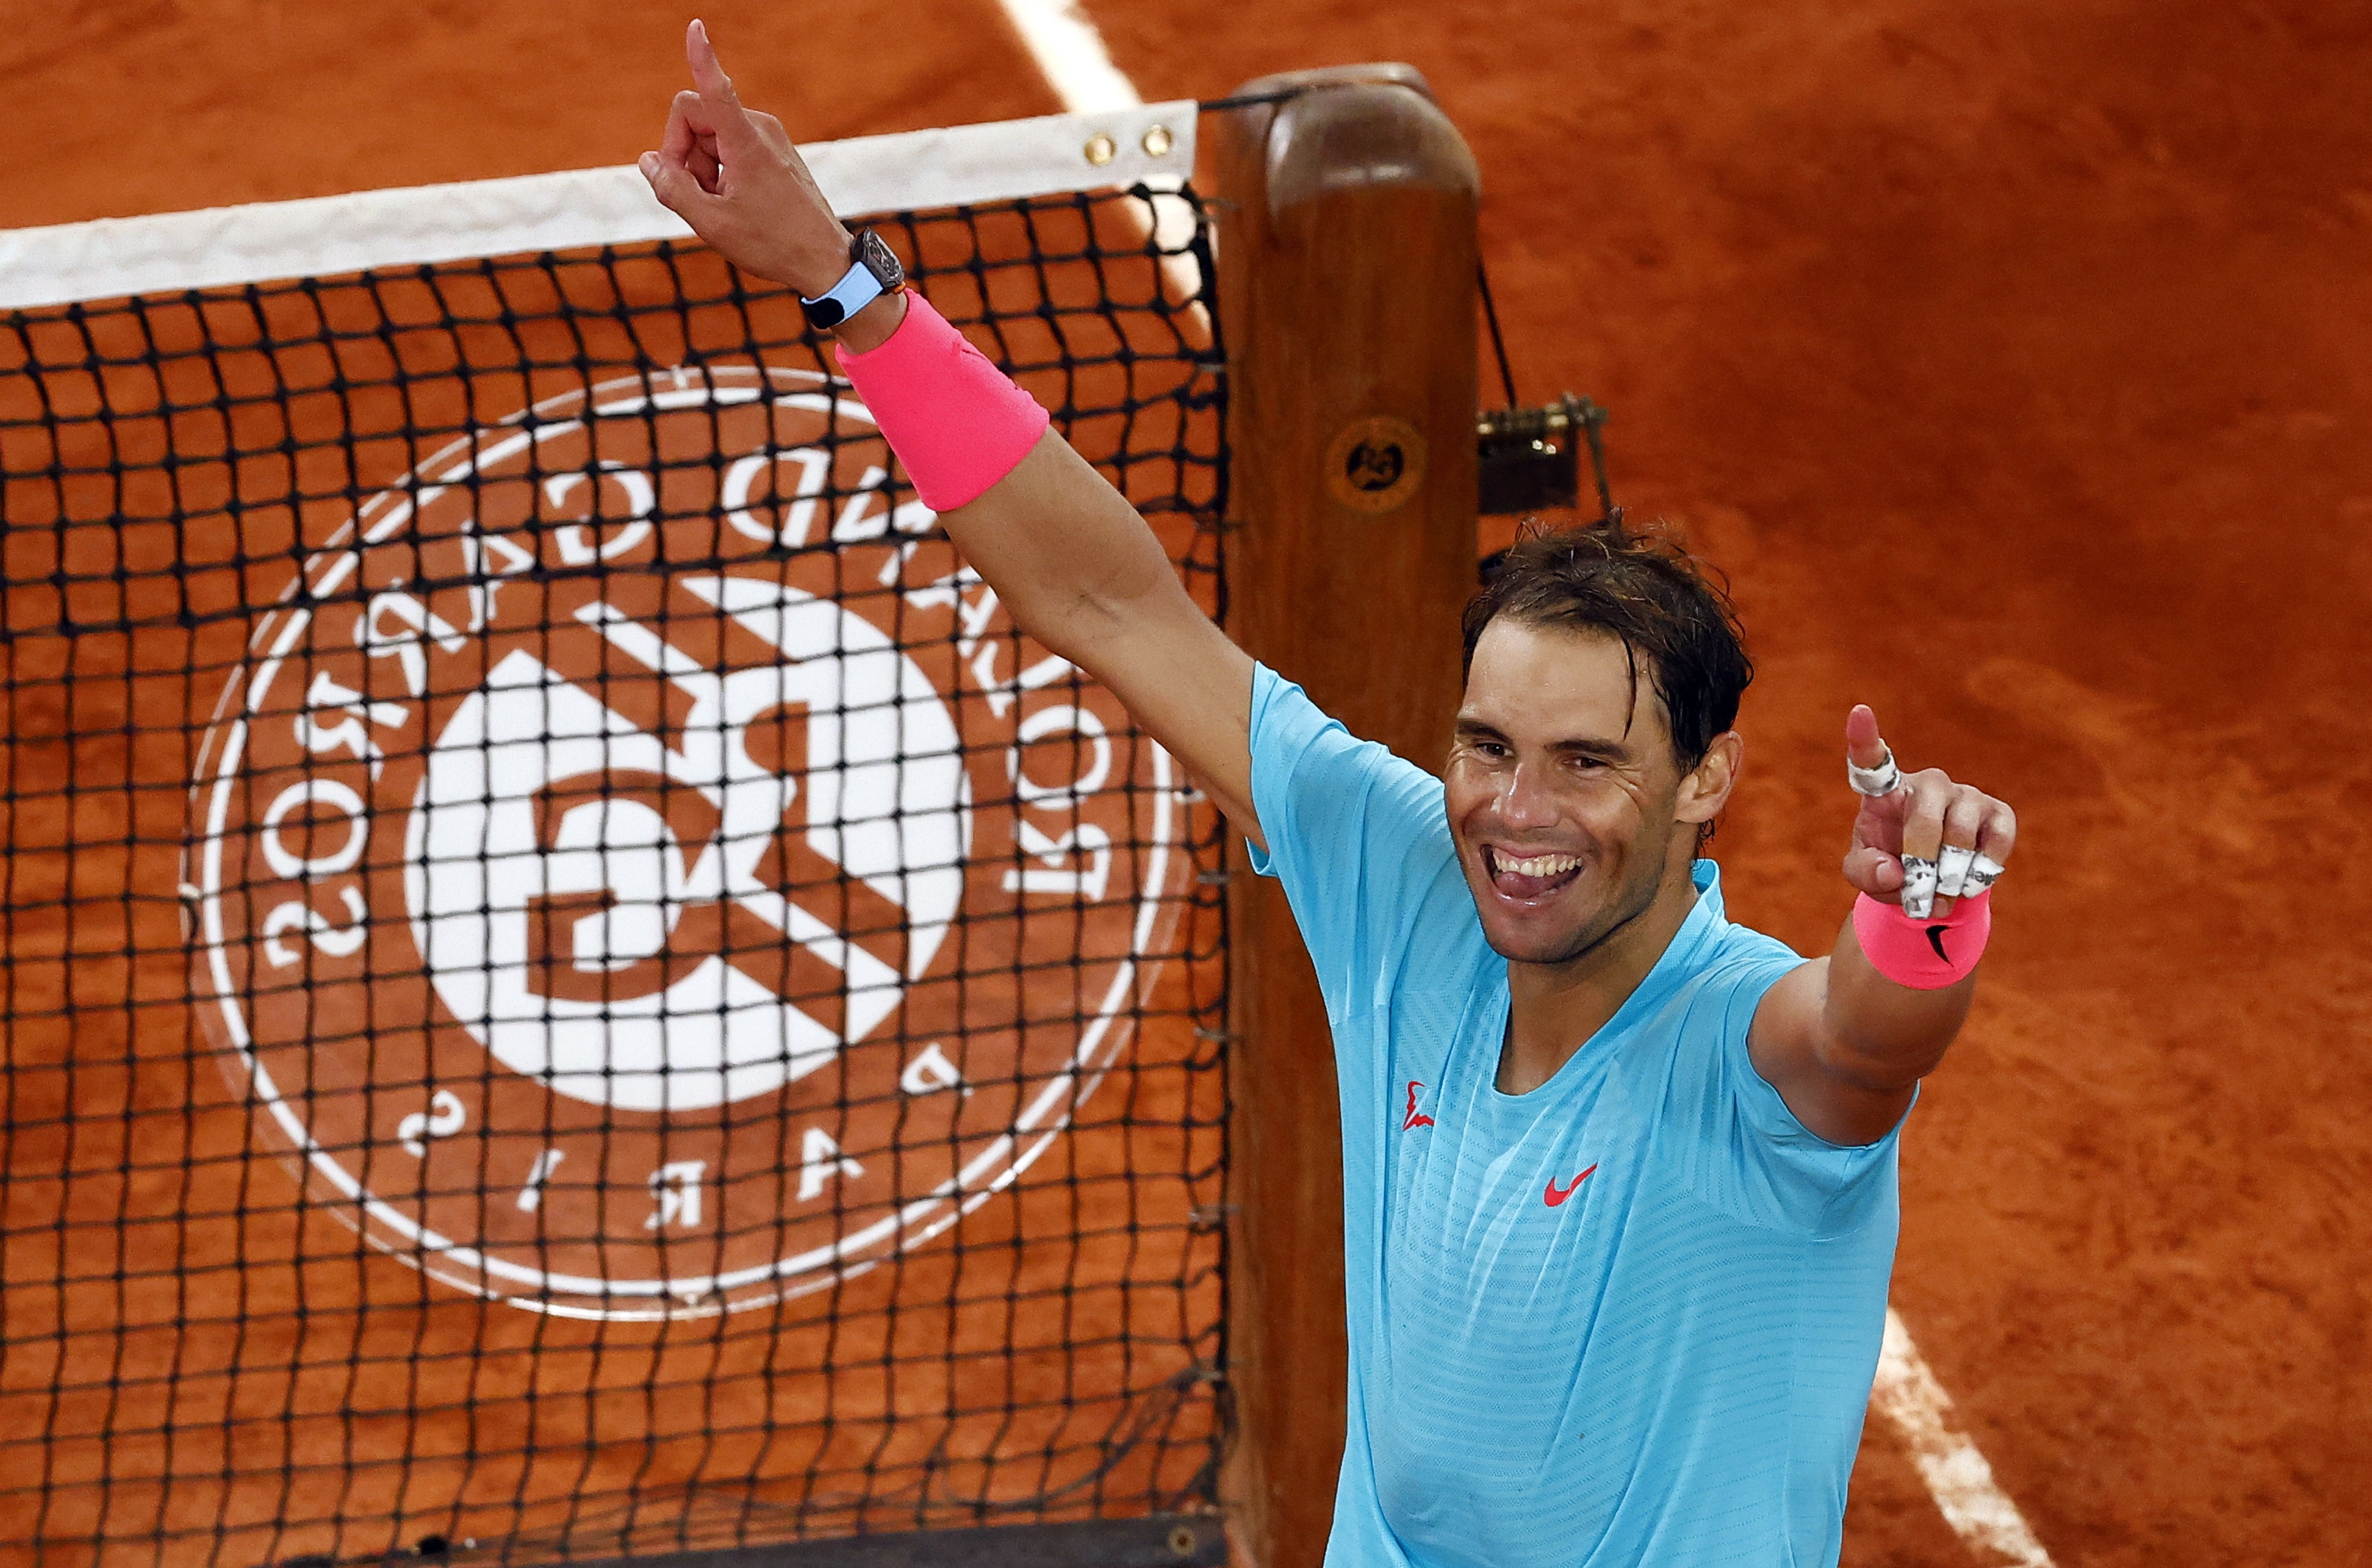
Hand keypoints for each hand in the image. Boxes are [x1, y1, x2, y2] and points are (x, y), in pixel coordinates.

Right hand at [638, 20, 854, 294]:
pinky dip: (719, 172)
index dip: (701, 57)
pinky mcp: (773, 151)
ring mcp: (768, 138)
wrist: (825, 261)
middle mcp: (759, 129)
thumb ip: (672, 188)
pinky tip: (732, 204)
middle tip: (692, 196)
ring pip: (709, 136)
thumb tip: (648, 161)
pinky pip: (729, 148)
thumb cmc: (773, 244)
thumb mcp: (711, 223)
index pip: (715, 88)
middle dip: (681, 153)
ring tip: (719, 206)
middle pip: (694, 118)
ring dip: (700, 168)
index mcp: (745, 141)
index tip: (695, 26)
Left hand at [1841, 704, 2016, 917]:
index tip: (1859, 712)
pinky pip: (1997, 840)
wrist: (1931, 881)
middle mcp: (1928, 784)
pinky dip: (1983, 871)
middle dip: (1921, 866)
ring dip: (1950, 878)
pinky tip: (1969, 883)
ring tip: (1939, 898)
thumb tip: (1893, 872)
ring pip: (1962, 834)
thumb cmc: (1889, 865)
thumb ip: (1866, 873)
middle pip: (1925, 820)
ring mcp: (1965, 795)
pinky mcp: (1998, 812)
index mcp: (1886, 793)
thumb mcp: (1863, 874)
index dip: (1865, 738)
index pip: (1872, 761)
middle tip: (1917, 899)